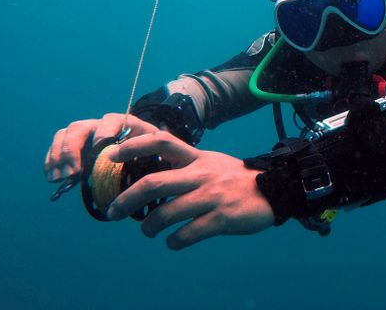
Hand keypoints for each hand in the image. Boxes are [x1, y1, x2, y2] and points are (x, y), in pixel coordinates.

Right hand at [44, 113, 158, 181]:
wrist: (142, 158)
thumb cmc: (148, 156)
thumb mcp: (151, 154)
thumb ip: (142, 157)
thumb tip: (130, 170)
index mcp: (123, 124)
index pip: (111, 120)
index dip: (104, 132)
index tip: (100, 148)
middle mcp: (100, 126)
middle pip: (80, 127)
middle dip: (72, 149)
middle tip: (73, 173)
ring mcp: (84, 135)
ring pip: (65, 135)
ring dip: (58, 156)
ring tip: (58, 178)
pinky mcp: (73, 147)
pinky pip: (56, 148)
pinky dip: (51, 162)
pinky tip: (52, 178)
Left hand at [105, 131, 273, 249]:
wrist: (274, 190)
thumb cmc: (236, 179)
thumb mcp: (210, 162)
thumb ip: (184, 165)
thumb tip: (151, 174)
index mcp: (196, 158)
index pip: (162, 142)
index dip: (134, 146)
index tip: (111, 155)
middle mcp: (201, 174)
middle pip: (154, 183)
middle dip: (127, 200)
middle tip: (113, 212)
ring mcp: (211, 196)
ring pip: (167, 213)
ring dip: (150, 226)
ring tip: (147, 231)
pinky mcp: (221, 218)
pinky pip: (188, 234)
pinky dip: (174, 241)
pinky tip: (173, 241)